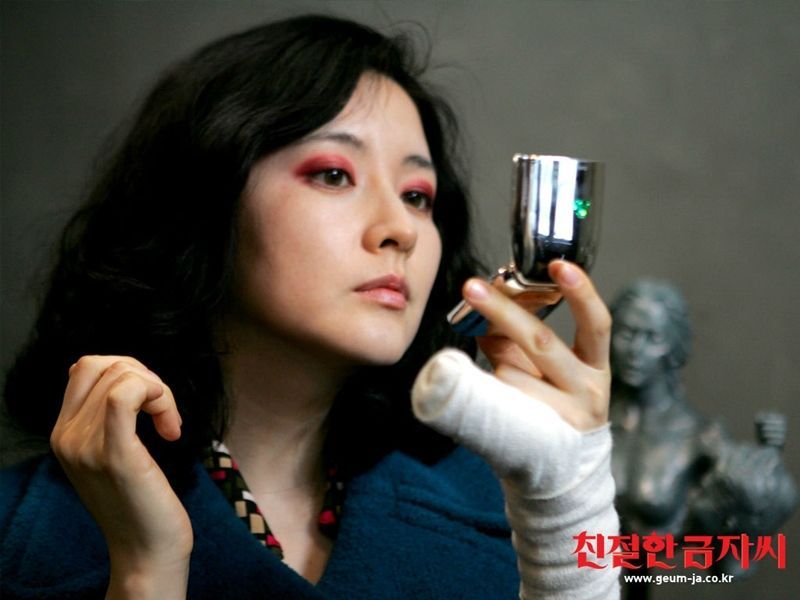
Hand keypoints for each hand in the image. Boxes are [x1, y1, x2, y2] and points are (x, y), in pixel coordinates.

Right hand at [50, 356, 191, 598]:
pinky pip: (125, 396)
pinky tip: (169, 428)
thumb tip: (119, 374)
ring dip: (160, 392)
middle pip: (107, 365)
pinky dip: (157, 396)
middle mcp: (66, 436)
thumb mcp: (112, 452)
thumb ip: (106, 415)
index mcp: (62, 433)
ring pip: (123, 376)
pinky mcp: (115, 454)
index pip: (86, 366)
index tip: (151, 405)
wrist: (147, 551)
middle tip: (165, 413)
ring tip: (169, 425)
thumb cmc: (141, 499)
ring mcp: (86, 446)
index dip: (129, 372)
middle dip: (147, 378)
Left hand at [464, 260, 610, 430]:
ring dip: (493, 367)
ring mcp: (567, 416)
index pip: (596, 322)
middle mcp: (589, 390)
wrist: (562, 472)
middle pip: (542, 342)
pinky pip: (502, 402)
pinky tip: (491, 395)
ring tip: (495, 375)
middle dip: (502, 311)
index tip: (559, 265)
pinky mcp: (542, 438)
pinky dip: (489, 392)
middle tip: (472, 287)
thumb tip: (487, 302)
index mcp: (596, 365)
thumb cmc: (551, 406)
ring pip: (511, 374)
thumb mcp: (545, 368)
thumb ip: (519, 337)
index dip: (581, 292)